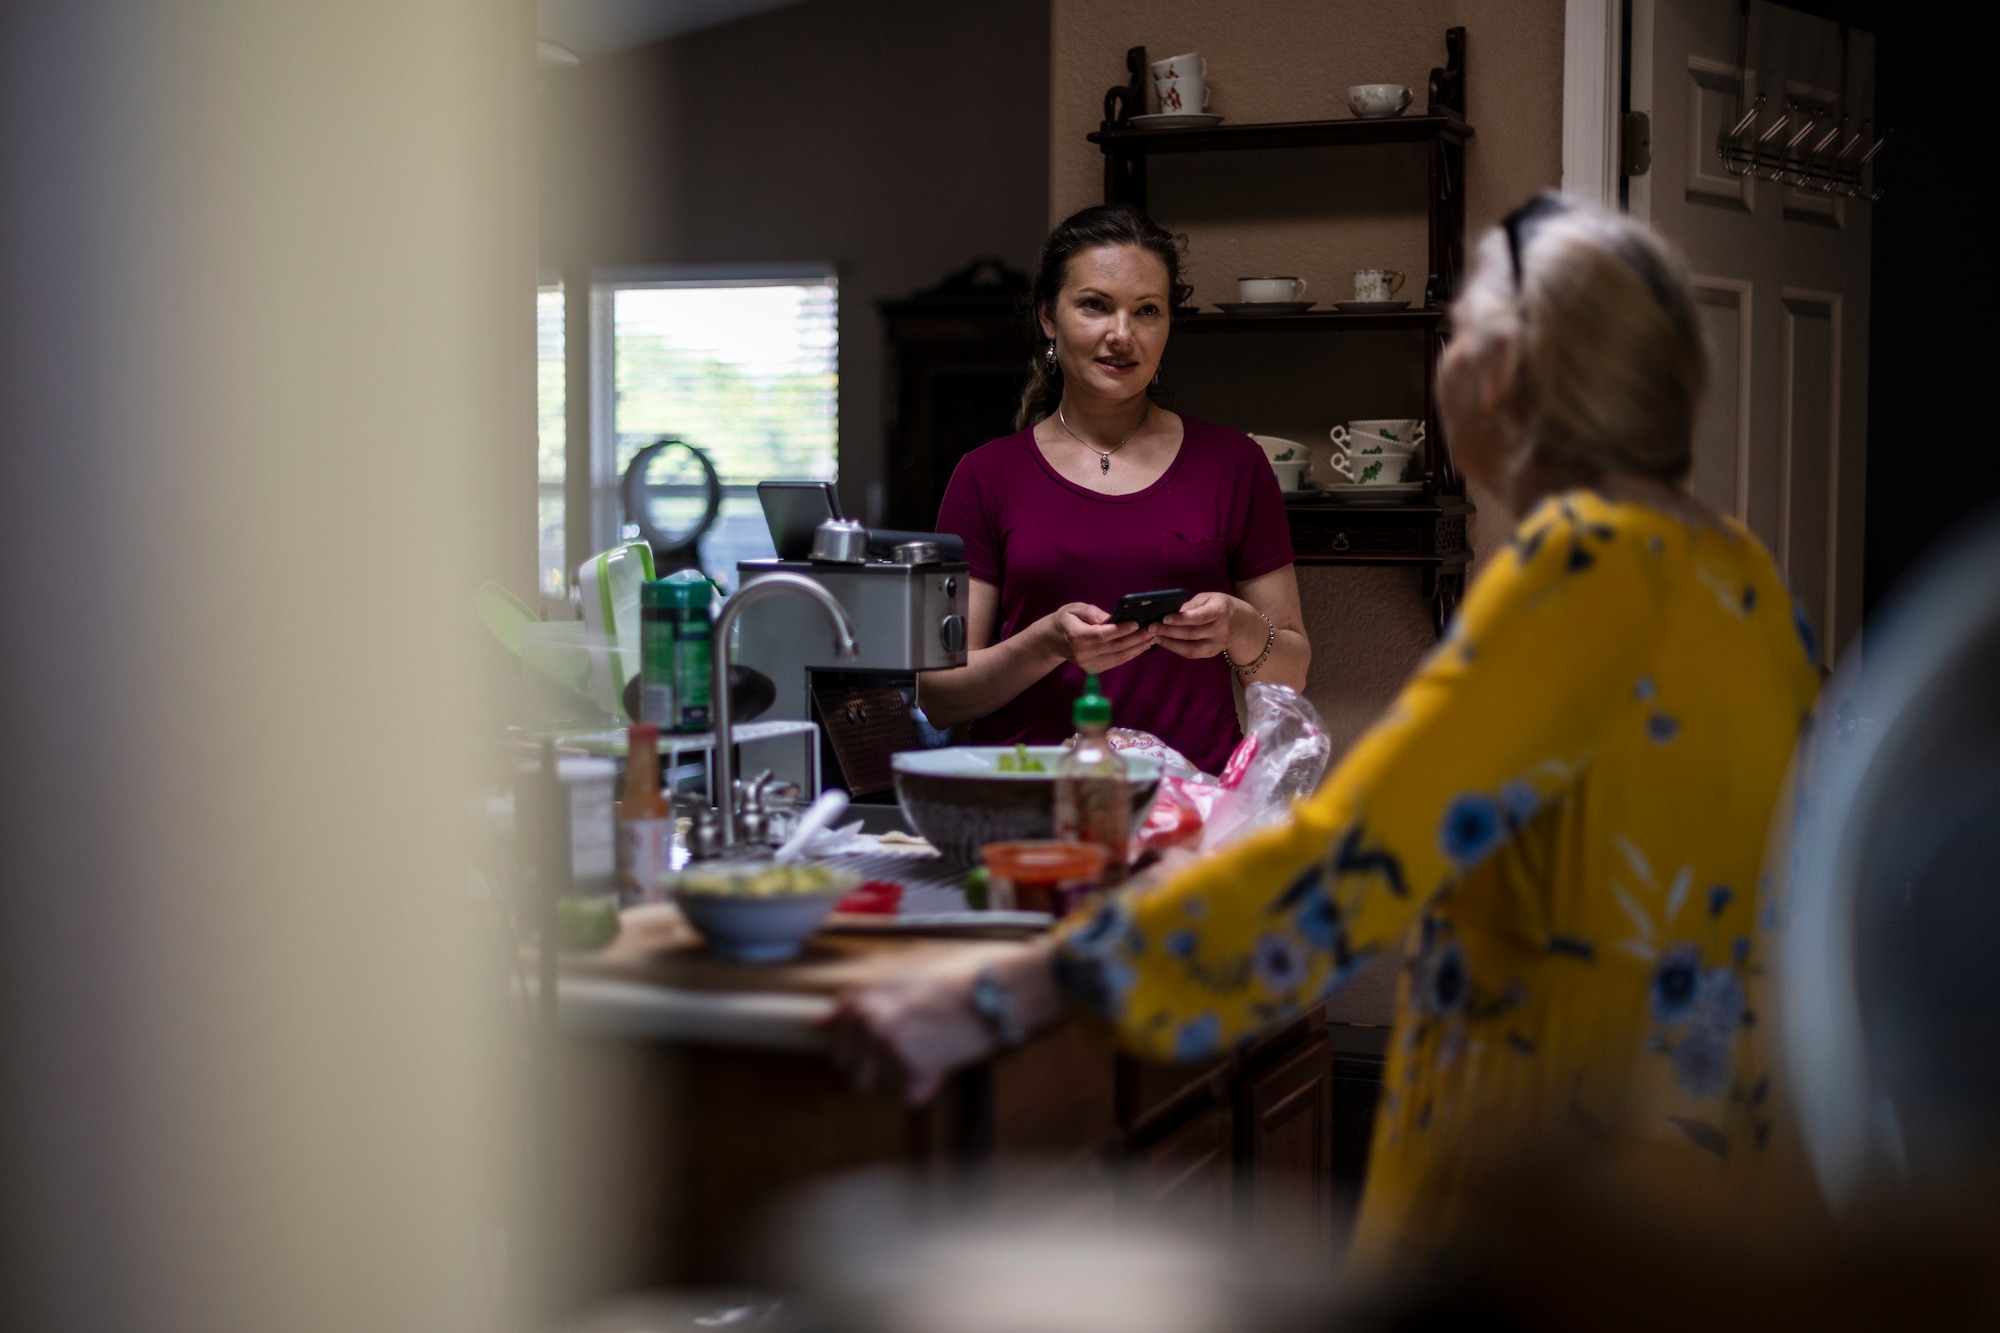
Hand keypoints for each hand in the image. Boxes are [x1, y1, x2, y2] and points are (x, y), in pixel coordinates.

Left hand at [822, 952, 999, 1104]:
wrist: (991, 995)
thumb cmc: (950, 989)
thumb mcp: (898, 986)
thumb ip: (859, 1004)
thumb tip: (819, 1024)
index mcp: (861, 1002)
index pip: (839, 1044)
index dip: (865, 1052)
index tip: (888, 1047)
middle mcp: (867, 1021)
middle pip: (854, 1072)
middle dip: (880, 1070)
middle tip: (914, 1052)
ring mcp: (886, 1043)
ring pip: (877, 1088)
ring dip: (898, 1082)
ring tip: (927, 1057)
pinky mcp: (909, 1065)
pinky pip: (905, 1097)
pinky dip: (924, 1088)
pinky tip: (941, 1065)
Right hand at [1045, 603, 1154, 672]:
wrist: (1053, 640)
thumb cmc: (1066, 620)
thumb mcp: (1073, 608)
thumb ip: (1090, 612)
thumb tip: (1109, 617)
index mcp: (1076, 636)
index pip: (1102, 634)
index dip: (1121, 630)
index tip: (1137, 623)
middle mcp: (1082, 653)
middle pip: (1115, 647)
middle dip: (1136, 638)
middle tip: (1153, 629)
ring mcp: (1088, 663)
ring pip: (1119, 657)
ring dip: (1138, 648)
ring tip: (1152, 638)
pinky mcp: (1094, 669)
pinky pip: (1116, 662)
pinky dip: (1131, 654)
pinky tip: (1142, 646)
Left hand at [1154, 592, 1248, 660]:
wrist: (1242, 623)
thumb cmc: (1221, 606)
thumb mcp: (1209, 597)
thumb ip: (1191, 605)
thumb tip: (1172, 612)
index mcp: (1220, 610)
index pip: (1198, 617)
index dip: (1180, 619)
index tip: (1164, 618)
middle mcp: (1221, 629)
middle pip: (1192, 634)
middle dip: (1169, 631)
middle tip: (1152, 627)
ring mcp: (1218, 644)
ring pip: (1191, 648)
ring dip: (1170, 643)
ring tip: (1156, 637)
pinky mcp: (1213, 653)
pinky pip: (1192, 654)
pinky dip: (1177, 649)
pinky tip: (1166, 642)